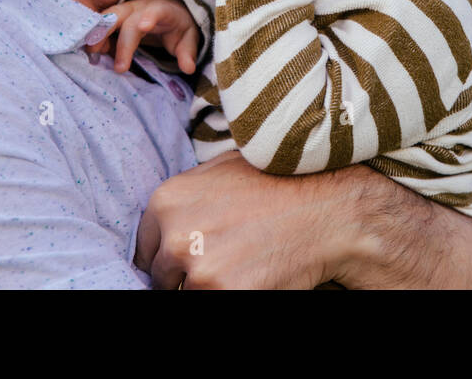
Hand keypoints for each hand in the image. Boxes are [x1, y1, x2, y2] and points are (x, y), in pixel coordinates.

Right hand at [87, 0, 199, 74]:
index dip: (149, 17)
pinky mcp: (116, 17)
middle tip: (112, 60)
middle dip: (114, 34)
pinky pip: (101, 23)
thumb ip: (187, 52)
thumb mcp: (189, 37)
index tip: (144, 26)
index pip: (156, 11)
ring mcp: (125, 10)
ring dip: (98, 34)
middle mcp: (140, 7)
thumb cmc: (178, 26)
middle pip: (124, 16)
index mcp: (162, 10)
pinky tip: (93, 52)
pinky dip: (95, 36)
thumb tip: (189, 68)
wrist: (169, 10)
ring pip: (107, 17)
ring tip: (93, 54)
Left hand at [133, 151, 350, 288]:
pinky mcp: (221, 293)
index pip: (145, 249)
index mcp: (166, 201)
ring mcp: (197, 269)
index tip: (190, 257)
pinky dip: (230, 293)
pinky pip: (210, 301)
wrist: (326, 208)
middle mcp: (175, 235)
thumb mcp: (221, 170)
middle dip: (186, 274)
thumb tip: (166, 222)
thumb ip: (186, 195)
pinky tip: (252, 277)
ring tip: (240, 266)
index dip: (169, 256)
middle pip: (162, 276)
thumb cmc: (278, 183)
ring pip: (186, 292)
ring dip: (207, 286)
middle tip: (224, 260)